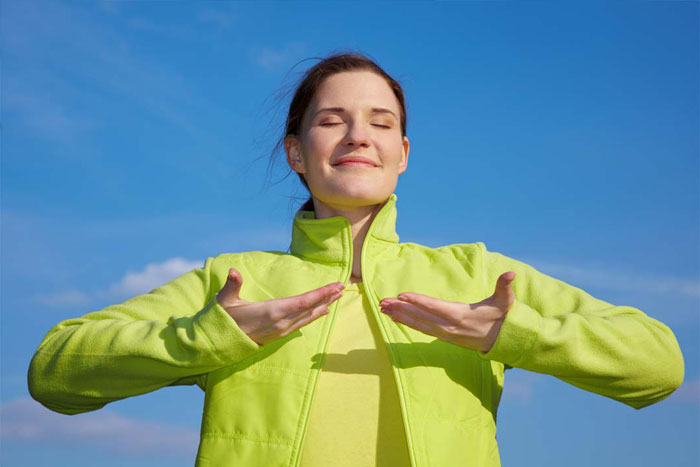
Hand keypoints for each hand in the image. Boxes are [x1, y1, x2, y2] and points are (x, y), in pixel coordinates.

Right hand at [217, 268, 344, 345]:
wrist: (220, 343)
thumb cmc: (223, 319)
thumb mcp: (225, 300)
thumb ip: (232, 285)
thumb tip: (232, 271)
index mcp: (272, 311)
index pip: (302, 302)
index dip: (320, 294)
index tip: (335, 286)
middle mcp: (280, 322)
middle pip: (309, 308)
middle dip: (327, 297)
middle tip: (343, 287)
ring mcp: (281, 330)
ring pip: (308, 316)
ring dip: (324, 305)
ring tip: (337, 296)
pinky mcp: (279, 334)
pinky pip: (302, 323)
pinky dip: (314, 316)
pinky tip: (323, 311)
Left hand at [379, 271, 515, 352]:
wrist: (501, 341)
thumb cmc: (500, 317)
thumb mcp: (504, 302)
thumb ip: (504, 287)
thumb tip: (511, 274)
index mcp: (460, 315)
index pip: (434, 307)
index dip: (418, 301)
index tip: (402, 295)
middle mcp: (448, 326)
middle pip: (420, 316)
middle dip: (400, 308)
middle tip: (382, 301)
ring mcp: (443, 333)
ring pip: (417, 324)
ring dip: (399, 315)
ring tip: (383, 308)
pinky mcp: (442, 336)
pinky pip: (420, 329)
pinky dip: (406, 323)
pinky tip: (394, 318)